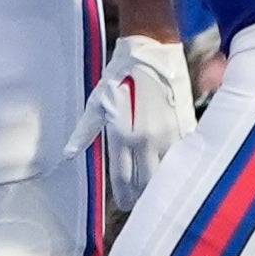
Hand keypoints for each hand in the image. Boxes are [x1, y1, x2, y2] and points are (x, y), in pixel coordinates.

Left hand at [83, 34, 198, 213]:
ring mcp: (169, 134)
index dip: (125, 197)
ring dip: (160, 184)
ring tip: (155, 189)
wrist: (151, 52)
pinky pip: (182, 156)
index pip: (124, 180)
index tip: (125, 203)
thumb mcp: (97, 103)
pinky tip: (172, 170)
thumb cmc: (120, 76)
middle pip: (147, 184)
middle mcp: (146, 139)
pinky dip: (176, 166)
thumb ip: (84, 132)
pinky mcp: (186, 126)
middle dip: (143, 196)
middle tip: (140, 202)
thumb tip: (68, 154)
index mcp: (121, 136)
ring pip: (167, 173)